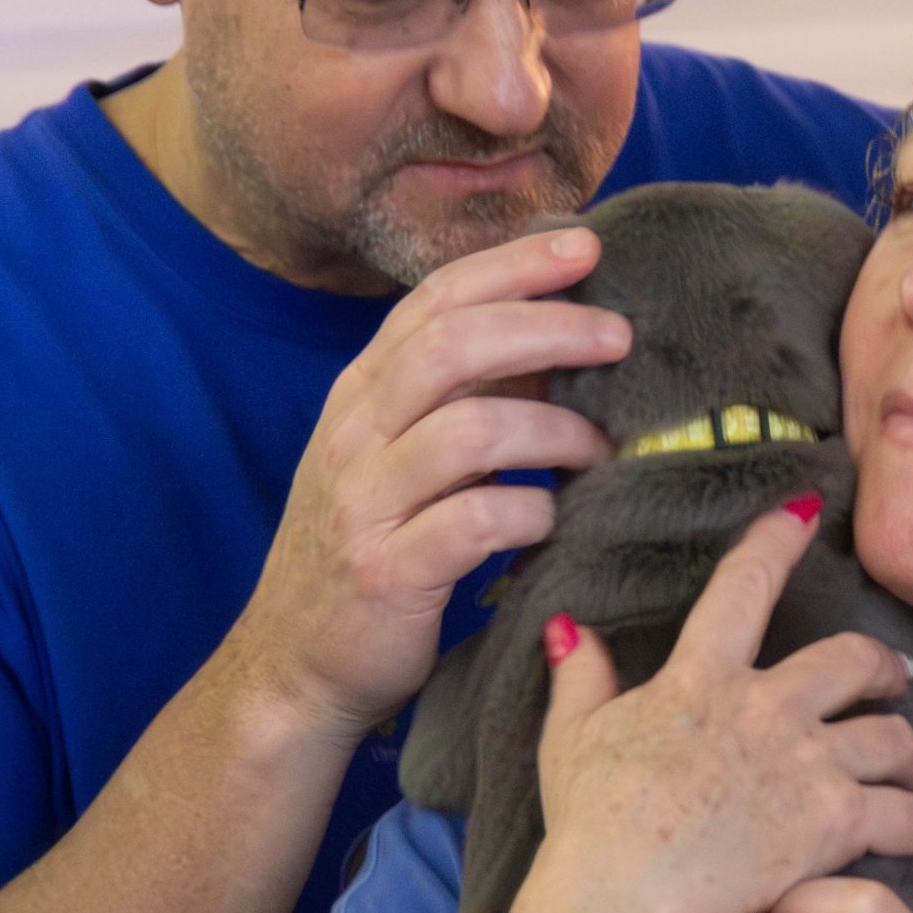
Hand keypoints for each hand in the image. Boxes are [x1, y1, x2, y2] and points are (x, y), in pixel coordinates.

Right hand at [236, 225, 628, 739]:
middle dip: (546, 326)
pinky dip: (532, 510)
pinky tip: (556, 516)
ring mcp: (364, 503)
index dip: (512, 264)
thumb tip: (562, 335)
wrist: (293, 667)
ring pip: (470, 429)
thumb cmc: (373, 550)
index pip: (435, 299)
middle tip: (619, 337)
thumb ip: (467, 396)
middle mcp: (355, 434)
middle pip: (452, 345)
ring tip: (603, 447)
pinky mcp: (387, 573)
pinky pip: (475, 521)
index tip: (586, 245)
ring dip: (555, 429)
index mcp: (362, 394)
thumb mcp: (405, 457)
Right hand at [514, 503, 912, 912]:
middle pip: (853, 659)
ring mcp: (805, 762)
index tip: (803, 509)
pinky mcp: (834, 821)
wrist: (625, 902)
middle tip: (891, 674)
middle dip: (882, 664)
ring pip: (892, 735)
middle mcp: (766, 707)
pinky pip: (905, 812)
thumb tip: (566, 628)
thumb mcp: (571, 739)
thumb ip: (580, 678)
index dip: (776, 540)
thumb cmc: (591, 825)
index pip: (744, 586)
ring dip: (906, 748)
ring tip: (907, 762)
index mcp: (701, 678)